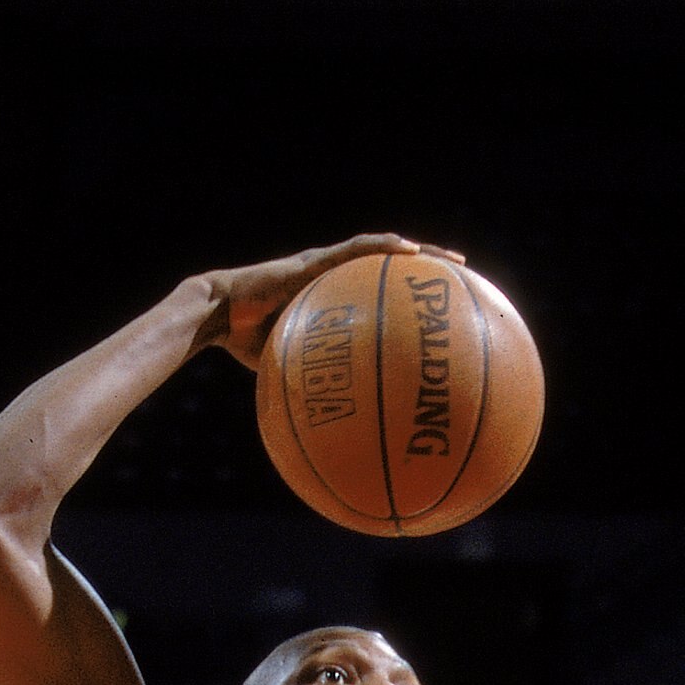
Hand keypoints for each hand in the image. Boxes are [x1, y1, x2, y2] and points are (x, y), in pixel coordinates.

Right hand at [190, 235, 453, 369]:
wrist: (216, 315)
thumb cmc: (246, 345)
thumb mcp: (289, 372)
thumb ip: (315, 391)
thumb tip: (338, 438)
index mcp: (334, 302)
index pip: (382, 297)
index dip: (414, 303)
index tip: (447, 314)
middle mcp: (336, 279)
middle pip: (393, 272)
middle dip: (431, 273)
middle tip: (467, 281)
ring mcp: (327, 265)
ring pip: (383, 252)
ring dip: (420, 253)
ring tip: (452, 260)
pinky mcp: (315, 259)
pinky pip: (357, 249)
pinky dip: (385, 247)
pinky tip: (411, 250)